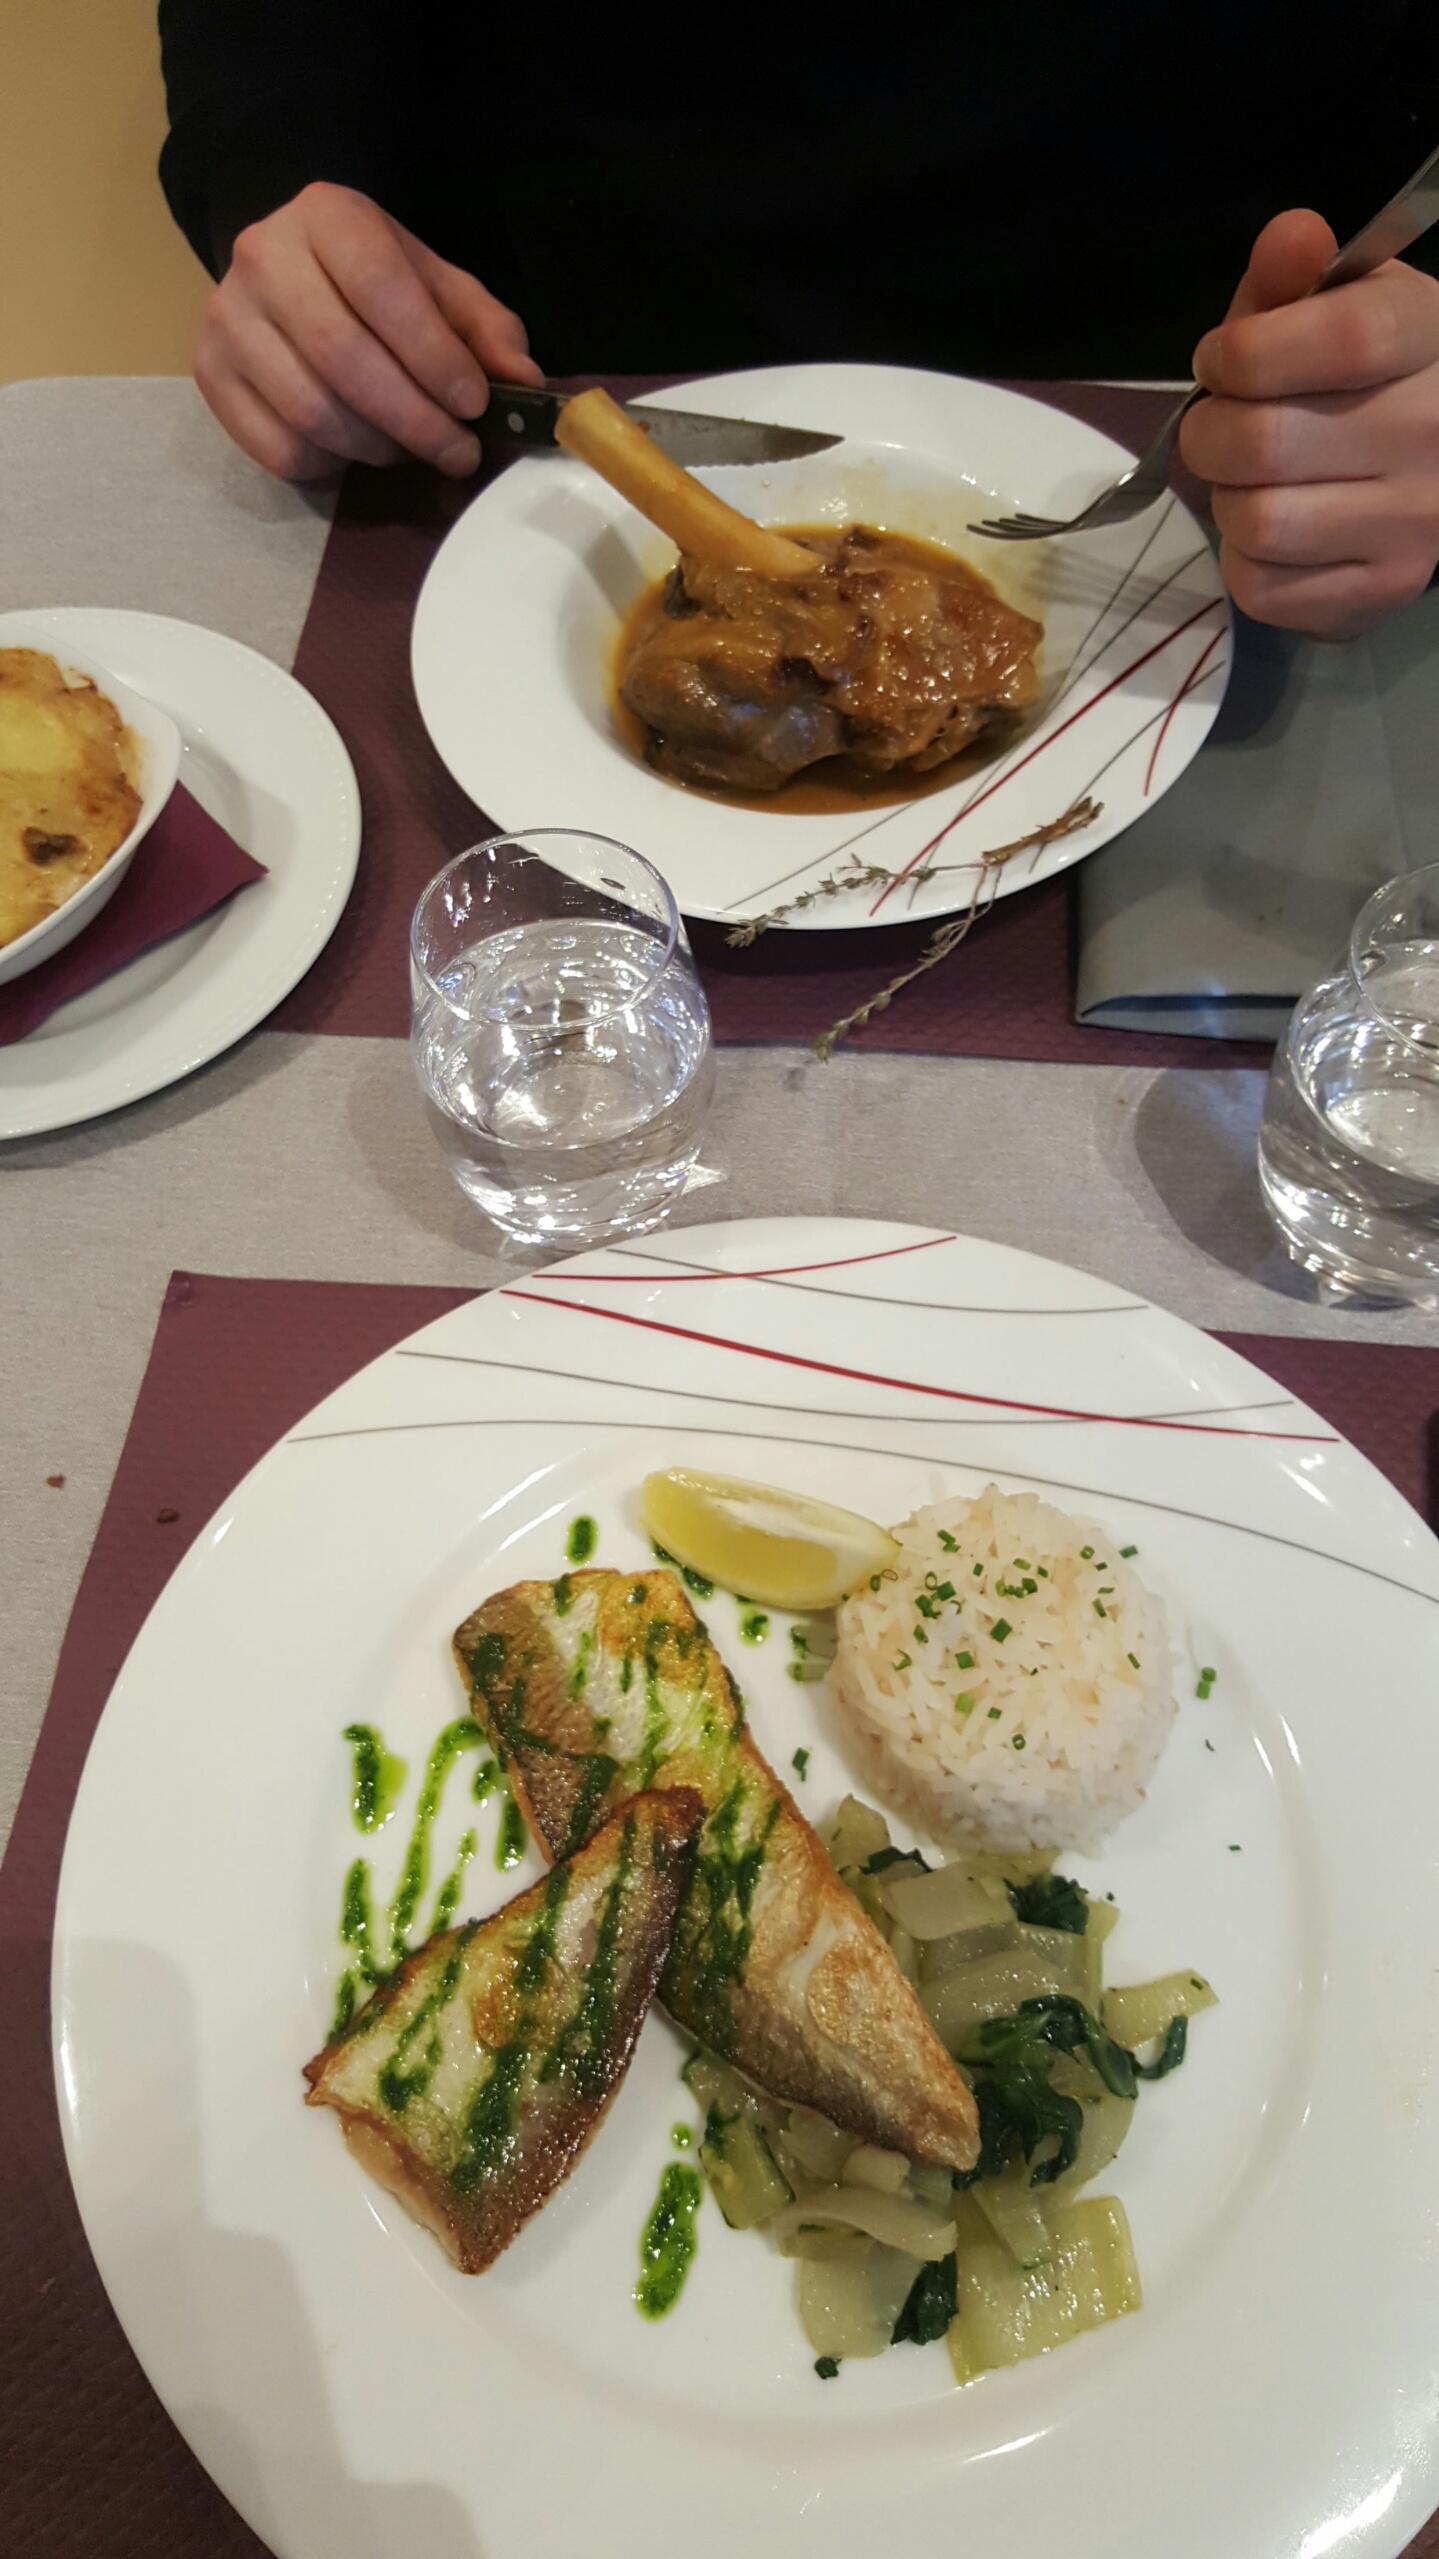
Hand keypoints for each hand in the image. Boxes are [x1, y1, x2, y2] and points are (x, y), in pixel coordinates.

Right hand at [193, 182, 542, 480]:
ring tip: (409, 447)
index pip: (381, 288)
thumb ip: (486, 330)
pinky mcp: (210, 373)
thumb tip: (523, 383)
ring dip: (376, 448)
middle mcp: (262, 256)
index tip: (475, 404)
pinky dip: (330, 465)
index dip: (433, 356)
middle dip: (415, 420)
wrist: (291, 269)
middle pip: (344, 359)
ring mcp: (226, 317)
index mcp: (327, 216)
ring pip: (311, 411)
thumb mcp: (439, 286)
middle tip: (458, 451)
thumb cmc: (376, 281)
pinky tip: (355, 448)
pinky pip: (279, 448)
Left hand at [1180, 208, 1438, 638]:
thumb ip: (1298, 275)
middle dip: (1211, 434)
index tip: (1220, 360)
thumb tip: (1288, 237)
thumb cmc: (1369, 375)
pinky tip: (1273, 533)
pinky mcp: (1382, 592)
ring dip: (1228, 501)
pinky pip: (1262, 587)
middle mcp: (1435, 433)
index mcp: (1428, 339)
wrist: (1430, 469)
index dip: (1246, 353)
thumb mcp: (1340, 304)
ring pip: (1260, 521)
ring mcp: (1415, 523)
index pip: (1337, 340)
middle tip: (1219, 428)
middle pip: (1267, 443)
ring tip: (1251, 481)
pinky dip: (1243, 560)